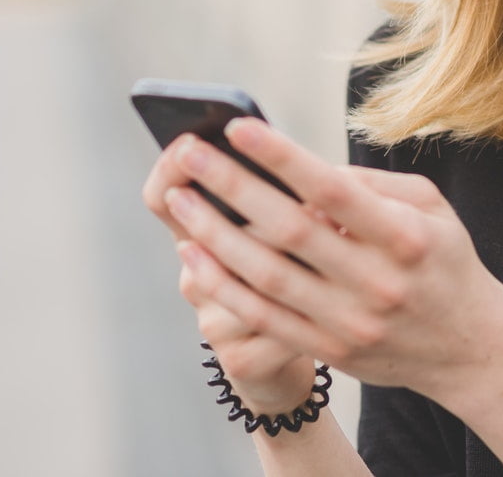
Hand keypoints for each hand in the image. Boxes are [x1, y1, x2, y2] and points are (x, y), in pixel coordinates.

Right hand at [141, 138, 318, 414]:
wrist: (306, 348)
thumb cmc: (296, 268)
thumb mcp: (280, 227)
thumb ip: (288, 194)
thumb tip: (317, 180)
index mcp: (197, 236)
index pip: (163, 198)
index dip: (169, 170)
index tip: (188, 142)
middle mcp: (193, 279)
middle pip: (204, 235)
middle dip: (244, 202)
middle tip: (283, 178)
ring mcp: (212, 323)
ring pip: (248, 280)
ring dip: (287, 249)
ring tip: (322, 220)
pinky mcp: (241, 359)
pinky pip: (279, 329)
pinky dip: (312, 303)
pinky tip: (339, 279)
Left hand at [154, 117, 502, 402]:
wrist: (469, 348)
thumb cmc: (444, 260)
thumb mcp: (432, 208)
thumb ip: (373, 184)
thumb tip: (307, 169)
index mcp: (404, 236)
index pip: (333, 191)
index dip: (282, 158)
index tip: (238, 128)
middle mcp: (376, 281)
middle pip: (290, 231)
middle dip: (233, 188)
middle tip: (187, 154)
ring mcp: (350, 321)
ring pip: (267, 277)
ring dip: (215, 236)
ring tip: (180, 199)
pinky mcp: (330, 350)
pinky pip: (264, 317)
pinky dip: (224, 286)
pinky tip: (194, 256)